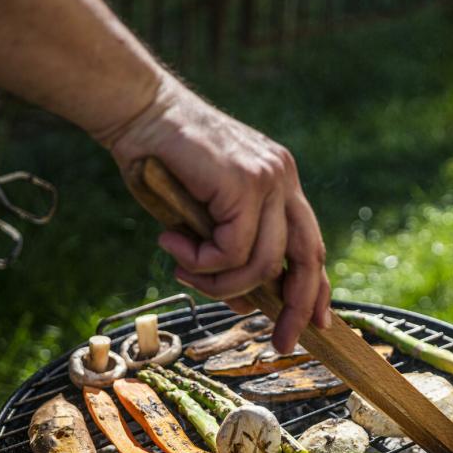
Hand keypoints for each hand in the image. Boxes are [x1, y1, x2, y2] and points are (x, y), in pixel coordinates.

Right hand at [105, 76, 331, 352]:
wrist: (137, 110)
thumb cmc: (161, 164)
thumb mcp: (201, 221)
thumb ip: (228, 255)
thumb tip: (247, 304)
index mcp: (280, 184)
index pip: (311, 244)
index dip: (316, 288)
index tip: (316, 322)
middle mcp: (283, 179)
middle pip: (308, 258)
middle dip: (297, 307)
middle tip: (282, 342)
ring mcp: (268, 179)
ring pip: (262, 263)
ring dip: (218, 282)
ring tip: (182, 269)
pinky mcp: (244, 182)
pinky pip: (232, 250)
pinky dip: (201, 261)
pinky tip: (172, 241)